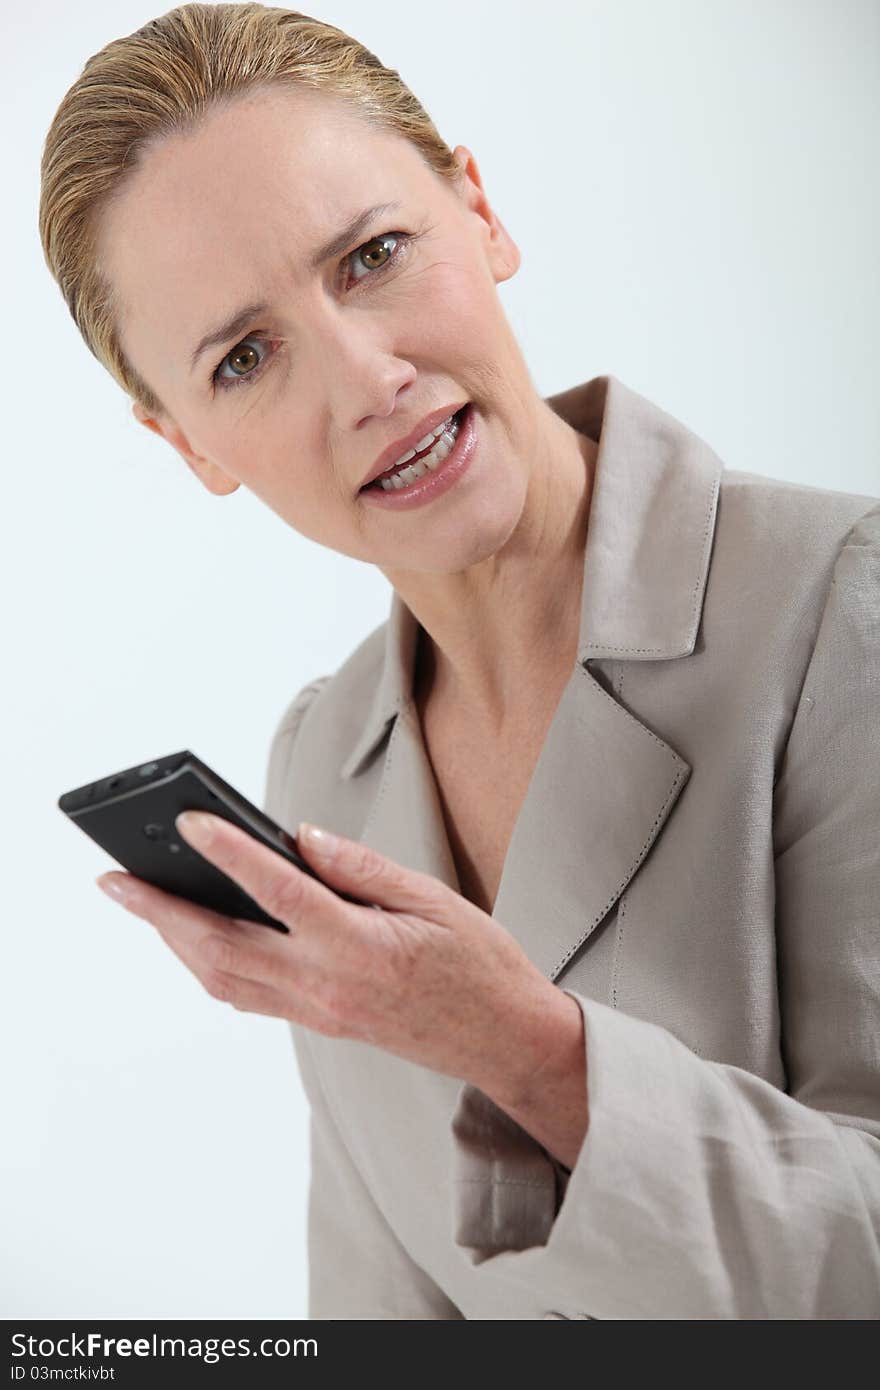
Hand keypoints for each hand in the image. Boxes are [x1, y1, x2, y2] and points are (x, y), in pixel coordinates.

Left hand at [96, 812, 561, 1101]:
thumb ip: (361, 868)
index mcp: (358, 948)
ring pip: (222, 977)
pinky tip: (194, 937)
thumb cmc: (479, 964)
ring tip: (141, 901)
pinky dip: (207, 964)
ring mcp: (317, 1010)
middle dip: (160, 912)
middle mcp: (325, 985)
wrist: (503, 1039)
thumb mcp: (433, 899)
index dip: (228, 853)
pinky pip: (245, 996)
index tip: (188, 821)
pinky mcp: (318, 1021)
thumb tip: (300, 837)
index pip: (278, 893)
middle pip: (221, 946)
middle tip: (113, 879)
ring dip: (173, 940)